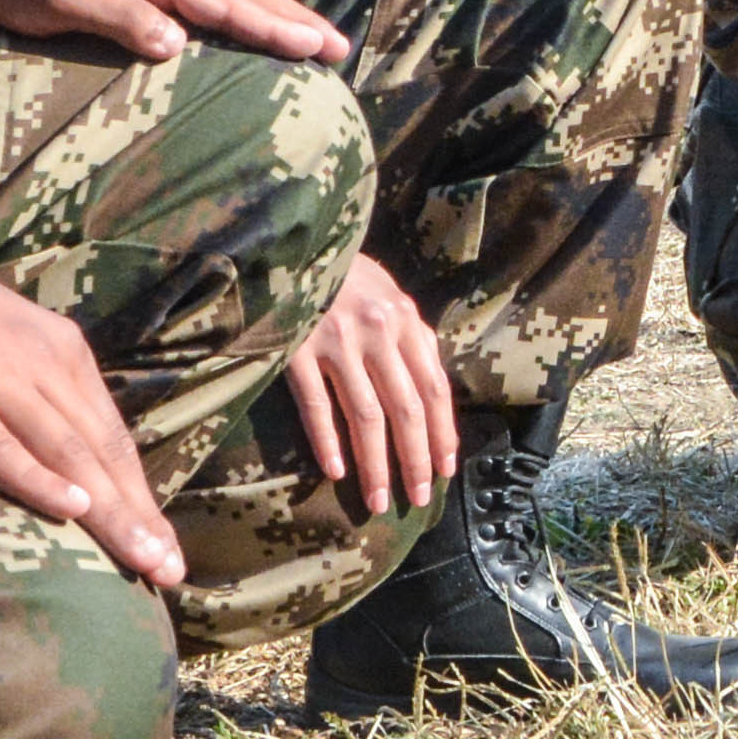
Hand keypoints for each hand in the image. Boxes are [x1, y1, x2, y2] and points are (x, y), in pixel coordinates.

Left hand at [0, 0, 353, 67]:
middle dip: (292, 20)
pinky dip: (242, 10)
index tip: (316, 47)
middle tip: (340, 47)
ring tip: (314, 37)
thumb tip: (177, 43)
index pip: (222, 4)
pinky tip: (252, 24)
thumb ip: (115, 17)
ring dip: (274, 14)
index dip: (271, 27)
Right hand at [0, 237, 178, 590]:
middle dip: (139, 516)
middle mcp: (38, 358)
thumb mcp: (4, 343)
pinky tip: (72, 508)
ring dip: (109, 511)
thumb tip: (73, 458)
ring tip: (143, 559)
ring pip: (65, 452)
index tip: (170, 554)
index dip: (144, 498)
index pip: (113, 437)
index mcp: (60, 350)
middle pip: (100, 450)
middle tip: (171, 573)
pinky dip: (36, 477)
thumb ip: (39, 392)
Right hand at [289, 252, 454, 520]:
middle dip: (415, 459)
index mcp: (405, 319)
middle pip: (406, 409)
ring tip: (379, 500)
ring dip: (376, 464)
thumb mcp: (387, 293)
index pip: (434, 388)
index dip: (442, 433)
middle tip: (418, 499)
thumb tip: (429, 388)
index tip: (445, 470)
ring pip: (366, 415)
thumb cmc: (342, 272)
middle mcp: (378, 331)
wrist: (292, 239)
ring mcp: (337, 341)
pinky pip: (317, 405)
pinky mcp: (297, 349)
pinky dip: (328, 441)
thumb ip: (408, 336)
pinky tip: (336, 472)